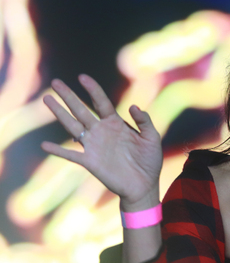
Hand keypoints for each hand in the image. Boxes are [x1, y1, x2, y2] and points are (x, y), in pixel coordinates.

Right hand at [41, 74, 162, 207]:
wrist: (145, 185)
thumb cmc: (150, 160)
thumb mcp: (152, 137)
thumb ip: (144, 121)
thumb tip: (132, 106)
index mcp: (116, 123)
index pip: (101, 103)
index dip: (93, 89)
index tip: (82, 77)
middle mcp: (102, 132)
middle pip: (82, 110)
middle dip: (69, 96)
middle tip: (56, 82)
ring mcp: (94, 146)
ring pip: (73, 126)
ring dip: (60, 114)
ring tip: (47, 99)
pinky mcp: (90, 162)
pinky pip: (71, 155)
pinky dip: (58, 151)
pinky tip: (45, 145)